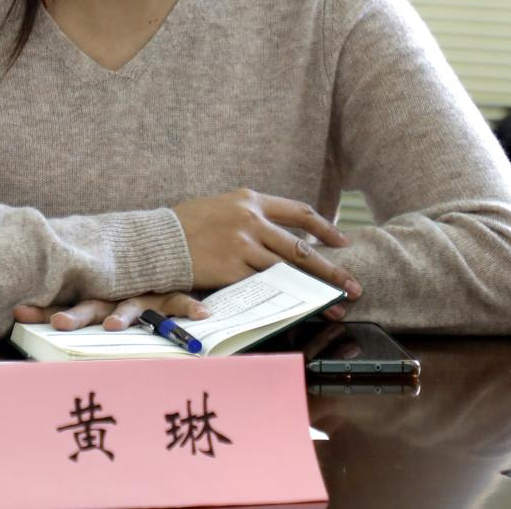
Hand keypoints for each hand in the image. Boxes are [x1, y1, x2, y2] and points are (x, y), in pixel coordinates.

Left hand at [13, 291, 209, 331]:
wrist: (162, 249)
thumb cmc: (122, 281)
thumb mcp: (95, 291)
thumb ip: (69, 303)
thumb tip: (20, 309)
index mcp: (94, 294)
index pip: (64, 300)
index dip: (42, 307)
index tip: (19, 311)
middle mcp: (115, 292)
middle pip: (94, 304)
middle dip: (76, 314)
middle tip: (59, 323)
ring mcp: (143, 293)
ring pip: (132, 305)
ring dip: (124, 315)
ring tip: (114, 327)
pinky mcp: (169, 293)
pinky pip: (180, 300)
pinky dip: (190, 307)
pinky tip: (201, 316)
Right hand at [172, 188, 360, 317]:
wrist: (157, 239)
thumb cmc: (186, 223)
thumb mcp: (220, 206)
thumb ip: (248, 215)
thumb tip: (274, 231)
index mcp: (250, 200)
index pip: (298, 212)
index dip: (324, 228)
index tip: (342, 242)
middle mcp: (250, 220)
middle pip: (301, 248)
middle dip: (331, 270)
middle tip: (354, 286)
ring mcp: (241, 245)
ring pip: (288, 271)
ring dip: (314, 291)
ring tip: (334, 306)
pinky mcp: (230, 269)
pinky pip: (263, 287)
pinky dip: (283, 299)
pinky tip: (297, 310)